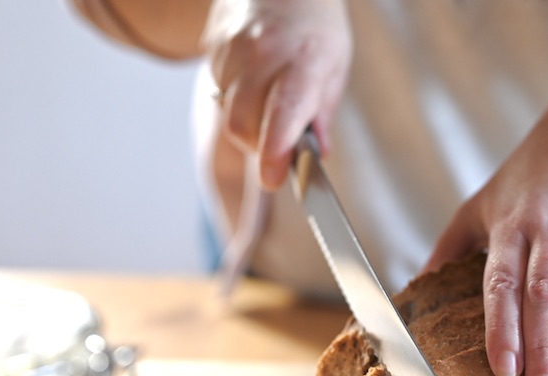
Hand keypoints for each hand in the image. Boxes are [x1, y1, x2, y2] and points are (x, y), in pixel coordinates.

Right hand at [203, 0, 351, 189]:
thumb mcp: (335, 65)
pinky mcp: (212, 45)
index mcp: (303, 60)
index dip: (275, 151)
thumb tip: (316, 154)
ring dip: (245, 122)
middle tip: (276, 147)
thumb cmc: (316, 25)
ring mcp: (232, 47)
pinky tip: (253, 77)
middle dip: (256, 147)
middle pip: (242, 124)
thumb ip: (322, 114)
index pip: (283, 113)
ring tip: (268, 99)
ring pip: (226, 110)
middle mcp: (263, 53)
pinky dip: (234, 97)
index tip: (273, 179)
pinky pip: (218, 89)